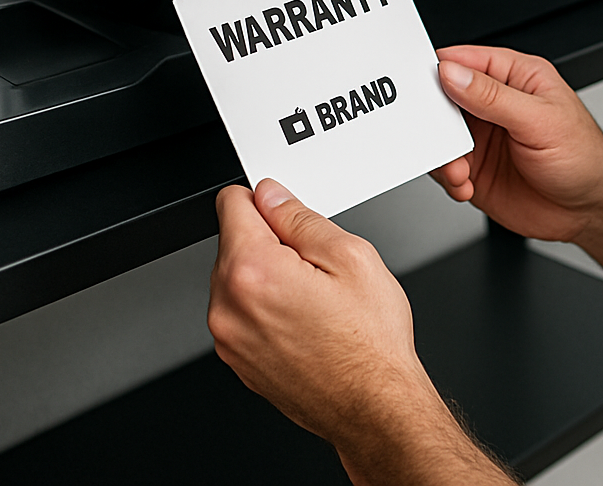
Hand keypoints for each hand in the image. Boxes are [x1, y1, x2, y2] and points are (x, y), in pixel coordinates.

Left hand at [210, 182, 516, 484]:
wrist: (373, 407)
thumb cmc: (369, 343)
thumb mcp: (351, 256)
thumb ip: (301, 218)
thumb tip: (272, 196)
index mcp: (253, 272)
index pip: (232, 202)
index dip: (267, 200)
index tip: (288, 213)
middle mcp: (229, 307)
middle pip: (234, 241)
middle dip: (270, 241)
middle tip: (317, 264)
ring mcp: (229, 339)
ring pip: (238, 277)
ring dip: (269, 274)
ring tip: (315, 297)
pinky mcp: (237, 360)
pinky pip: (244, 312)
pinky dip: (268, 306)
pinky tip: (306, 319)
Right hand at [434, 45, 602, 241]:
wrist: (591, 209)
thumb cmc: (584, 156)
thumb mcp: (540, 119)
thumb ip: (492, 96)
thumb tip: (454, 74)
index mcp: (515, 76)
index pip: (465, 61)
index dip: (440, 70)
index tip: (424, 88)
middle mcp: (495, 104)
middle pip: (445, 99)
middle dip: (438, 121)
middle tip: (443, 138)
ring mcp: (484, 137)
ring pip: (441, 136)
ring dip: (444, 156)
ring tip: (460, 170)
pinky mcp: (476, 169)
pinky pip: (446, 168)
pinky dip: (449, 179)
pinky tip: (467, 186)